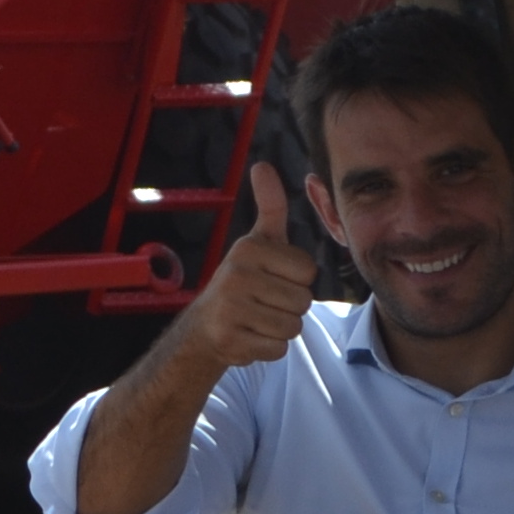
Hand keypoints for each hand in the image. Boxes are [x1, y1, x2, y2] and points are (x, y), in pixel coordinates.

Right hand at [177, 163, 319, 374]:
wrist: (204, 326)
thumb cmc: (242, 280)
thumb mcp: (258, 242)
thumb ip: (270, 206)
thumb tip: (263, 165)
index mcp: (249, 248)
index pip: (308, 271)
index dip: (297, 279)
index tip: (273, 278)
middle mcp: (237, 274)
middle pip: (304, 301)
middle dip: (291, 306)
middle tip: (264, 301)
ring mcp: (231, 308)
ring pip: (293, 326)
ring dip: (281, 328)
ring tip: (257, 318)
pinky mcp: (230, 339)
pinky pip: (278, 348)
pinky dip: (270, 347)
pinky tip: (250, 336)